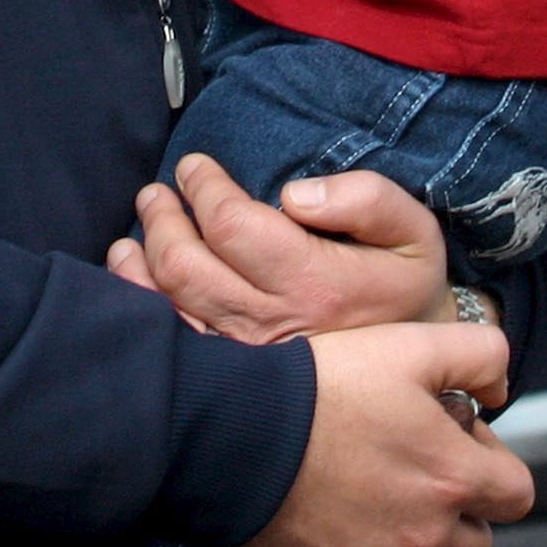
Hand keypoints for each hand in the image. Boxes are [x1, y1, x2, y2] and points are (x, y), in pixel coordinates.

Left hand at [107, 153, 455, 342]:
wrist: (412, 371)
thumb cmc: (407, 289)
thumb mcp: (415, 233)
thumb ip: (368, 200)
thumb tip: (294, 194)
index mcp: (316, 285)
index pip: (232, 224)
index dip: (203, 187)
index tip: (193, 166)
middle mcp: (274, 325)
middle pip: (187, 265)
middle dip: (163, 217)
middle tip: (157, 192)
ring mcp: (249, 359)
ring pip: (168, 306)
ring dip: (141, 259)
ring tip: (140, 225)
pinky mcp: (235, 381)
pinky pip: (172, 341)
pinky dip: (140, 302)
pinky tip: (132, 273)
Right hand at [235, 320, 529, 546]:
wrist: (237, 434)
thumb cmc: (323, 387)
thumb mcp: (411, 344)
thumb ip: (478, 356)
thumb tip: (498, 388)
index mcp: (452, 476)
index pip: (517, 493)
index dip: (495, 459)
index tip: (456, 432)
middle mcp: (424, 530)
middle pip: (477, 540)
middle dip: (464, 504)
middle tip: (422, 459)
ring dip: (415, 522)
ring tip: (376, 473)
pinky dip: (362, 532)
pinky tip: (334, 488)